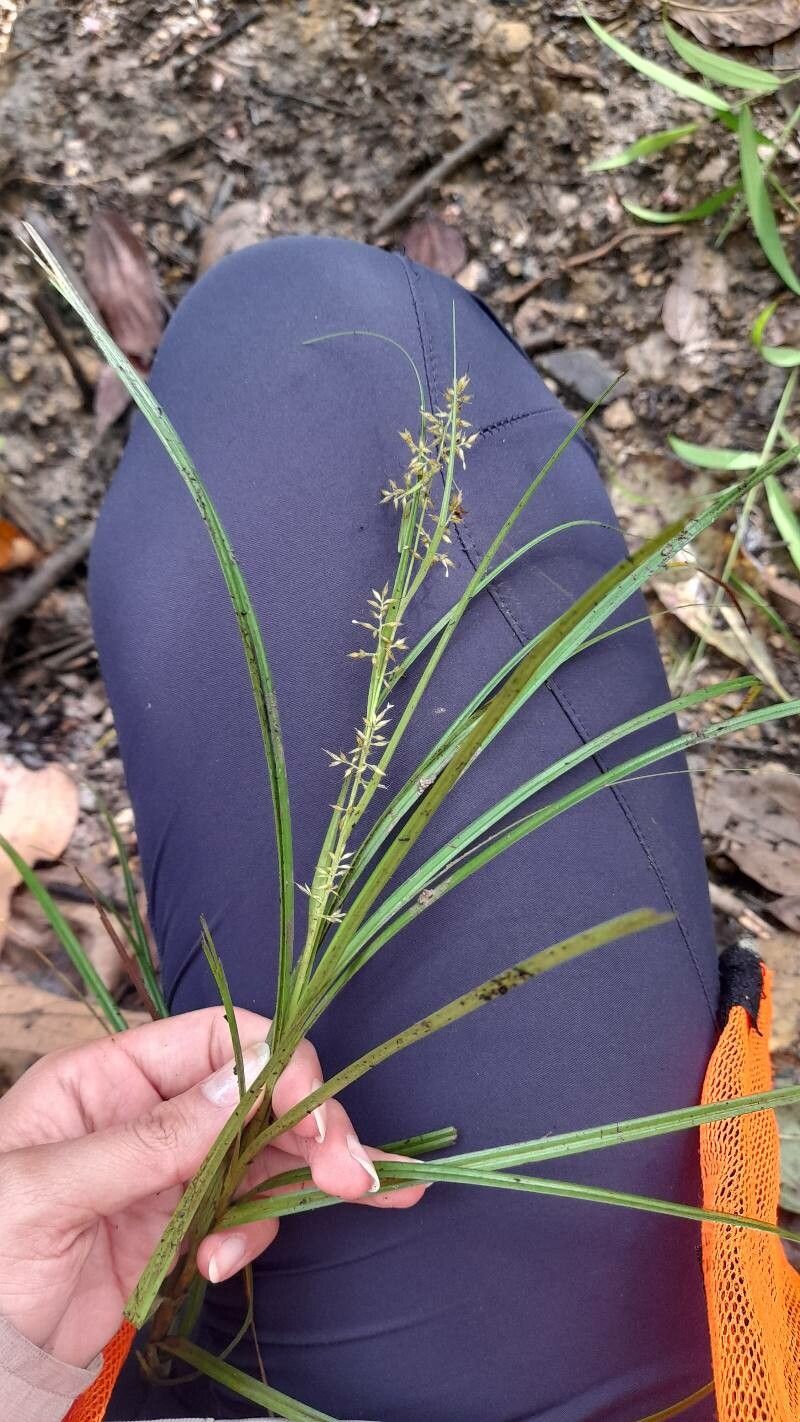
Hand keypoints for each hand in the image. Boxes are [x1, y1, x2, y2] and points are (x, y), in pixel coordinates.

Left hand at [0, 1008, 424, 1367]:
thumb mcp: (48, 1190)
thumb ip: (150, 1137)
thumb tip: (250, 1078)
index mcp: (107, 1077)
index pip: (215, 1041)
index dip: (276, 1065)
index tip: (317, 1111)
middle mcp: (144, 1114)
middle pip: (254, 1097)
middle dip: (312, 1129)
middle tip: (358, 1175)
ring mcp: (164, 1173)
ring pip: (261, 1156)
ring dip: (297, 1184)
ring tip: (330, 1209)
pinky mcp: (176, 1229)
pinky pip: (240, 1214)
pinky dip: (251, 1235)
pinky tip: (223, 1265)